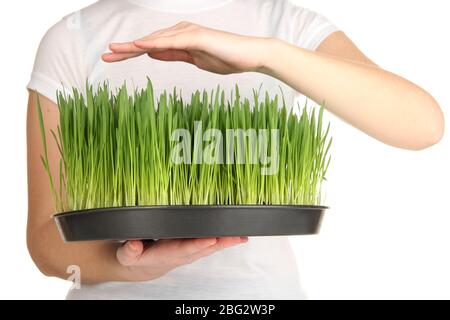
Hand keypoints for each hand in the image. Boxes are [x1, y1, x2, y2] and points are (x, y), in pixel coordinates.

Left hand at [102, 21, 272, 74]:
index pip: (151, 47)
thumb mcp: (194, 60)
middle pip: (148, 41)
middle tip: (105, 56)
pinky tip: (139, 45)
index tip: (114, 59)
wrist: (250, 56)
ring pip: (155, 39)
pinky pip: (171, 41)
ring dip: (133, 45)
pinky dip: (154, 43)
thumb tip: (153, 54)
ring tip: (114, 51)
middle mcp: (181, 32)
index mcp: (180, 40)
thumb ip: (174, 55)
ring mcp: (188, 33)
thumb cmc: (226, 58)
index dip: (130, 53)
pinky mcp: (196, 36)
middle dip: (125, 49)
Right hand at [116, 237, 247, 280]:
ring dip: (226, 242)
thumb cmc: (137, 258)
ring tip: (241, 236)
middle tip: (236, 236)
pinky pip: (211, 243)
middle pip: (205, 248)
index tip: (211, 240)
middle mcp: (183, 253)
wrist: (142, 265)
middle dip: (221, 243)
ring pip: (211, 246)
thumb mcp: (127, 255)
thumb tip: (134, 244)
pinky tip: (237, 236)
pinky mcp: (193, 246)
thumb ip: (130, 250)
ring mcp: (190, 251)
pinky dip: (224, 240)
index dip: (198, 245)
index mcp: (168, 255)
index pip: (185, 249)